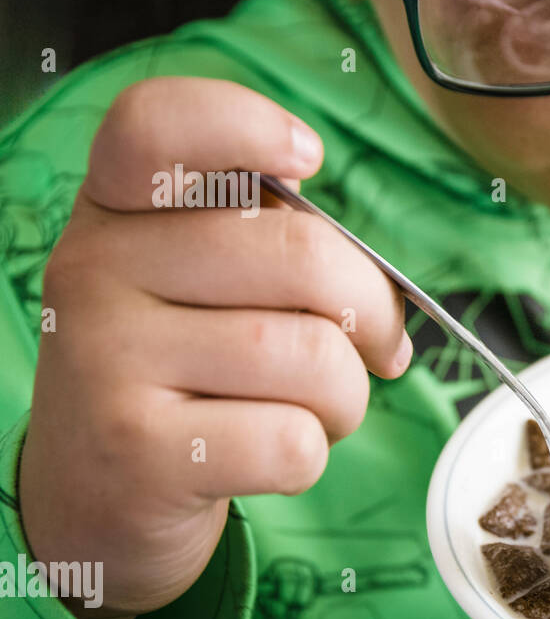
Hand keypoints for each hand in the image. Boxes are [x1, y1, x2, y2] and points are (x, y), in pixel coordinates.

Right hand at [18, 76, 411, 618]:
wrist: (95, 495)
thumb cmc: (185, 374)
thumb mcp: (202, 288)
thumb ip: (276, 253)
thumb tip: (384, 294)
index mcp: (118, 210)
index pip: (157, 123)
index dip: (248, 122)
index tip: (309, 159)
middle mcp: (95, 270)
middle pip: (302, 257)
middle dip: (373, 315)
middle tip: (375, 350)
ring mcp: (105, 360)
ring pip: (311, 358)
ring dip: (347, 397)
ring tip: (314, 411)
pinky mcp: (136, 451)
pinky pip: (291, 441)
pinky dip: (312, 454)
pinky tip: (266, 455)